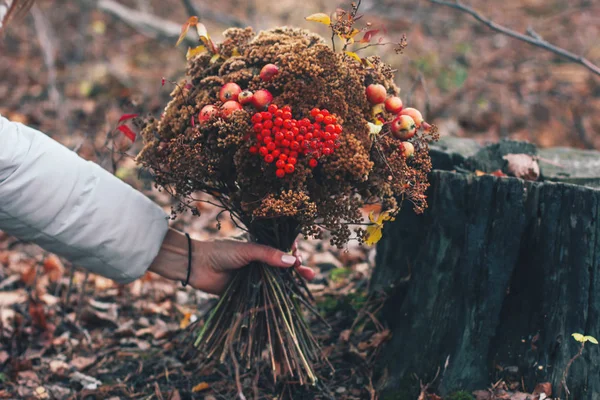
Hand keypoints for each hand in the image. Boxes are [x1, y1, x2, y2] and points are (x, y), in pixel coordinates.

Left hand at [148, 229, 314, 293]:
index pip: (283, 249)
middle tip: (309, 274)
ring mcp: (254, 277)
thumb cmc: (221, 252)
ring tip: (305, 283)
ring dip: (290, 284)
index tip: (300, 258)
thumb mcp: (247, 250)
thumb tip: (293, 261)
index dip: (294, 253)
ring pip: (277, 282)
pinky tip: (287, 300)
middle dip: (298, 270)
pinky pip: (265, 295)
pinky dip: (276, 298)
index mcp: (260, 248)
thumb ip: (269, 255)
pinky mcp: (248, 291)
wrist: (197, 266)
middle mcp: (259, 262)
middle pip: (283, 267)